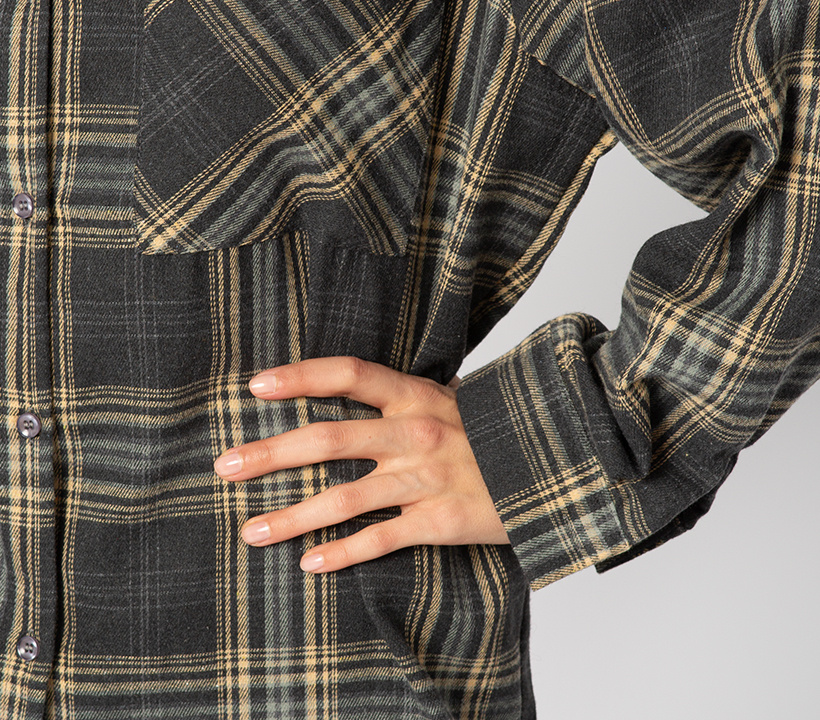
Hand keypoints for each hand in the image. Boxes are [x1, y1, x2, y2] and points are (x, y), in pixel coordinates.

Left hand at [213, 356, 508, 572]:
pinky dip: (341, 554)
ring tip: (251, 531)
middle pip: (328, 440)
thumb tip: (355, 383)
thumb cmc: (493, 431)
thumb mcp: (452, 398)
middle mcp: (415, 433)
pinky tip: (308, 564)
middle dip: (271, 453)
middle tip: (225, 465)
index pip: (348, 375)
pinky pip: (380, 539)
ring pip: (344, 499)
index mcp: (416, 395)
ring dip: (292, 517)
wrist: (554, 465)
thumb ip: (404, 395)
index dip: (300, 377)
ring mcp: (426, 479)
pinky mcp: (440, 521)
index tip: (256, 385)